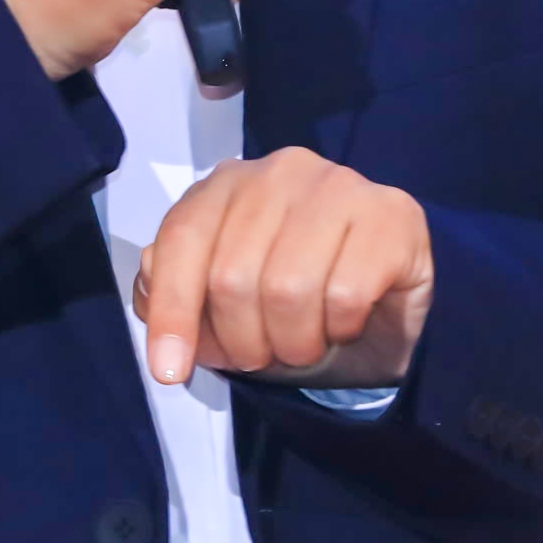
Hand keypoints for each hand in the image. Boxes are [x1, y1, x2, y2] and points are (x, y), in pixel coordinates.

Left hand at [132, 148, 432, 389]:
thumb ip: (175, 292)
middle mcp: (281, 171)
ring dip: (293, 343)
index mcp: (227, 184)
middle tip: (262, 356)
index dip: (172, 311)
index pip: (181, 239)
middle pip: (232, 275)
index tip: (169, 371)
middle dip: (242, 341)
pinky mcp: (392, 214)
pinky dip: (340, 329)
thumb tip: (150, 297)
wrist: (383, 303)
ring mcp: (340, 185)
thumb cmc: (292, 299)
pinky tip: (346, 323)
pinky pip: (346, 295)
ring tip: (303, 344)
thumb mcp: (222, 302)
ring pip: (288, 289)